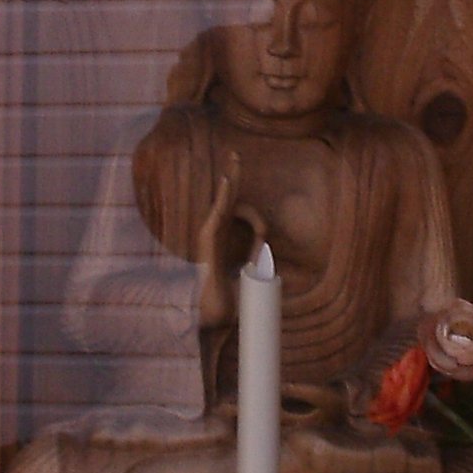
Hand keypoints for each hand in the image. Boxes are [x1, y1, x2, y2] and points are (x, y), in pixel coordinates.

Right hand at [193, 156, 259, 328]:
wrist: (217, 319)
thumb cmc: (231, 299)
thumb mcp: (253, 271)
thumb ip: (257, 253)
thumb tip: (265, 237)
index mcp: (224, 240)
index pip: (239, 215)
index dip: (256, 218)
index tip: (263, 234)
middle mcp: (214, 235)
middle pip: (226, 199)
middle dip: (233, 176)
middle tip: (236, 153)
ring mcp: (209, 236)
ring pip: (222, 202)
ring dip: (230, 179)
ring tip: (236, 157)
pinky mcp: (207, 241)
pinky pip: (216, 214)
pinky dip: (223, 196)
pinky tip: (228, 181)